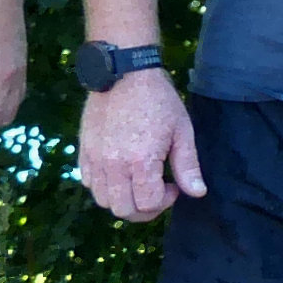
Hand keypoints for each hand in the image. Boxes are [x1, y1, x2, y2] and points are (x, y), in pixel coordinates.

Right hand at [80, 68, 203, 220]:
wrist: (125, 71)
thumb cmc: (158, 100)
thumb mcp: (181, 131)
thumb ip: (187, 166)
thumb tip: (198, 193)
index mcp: (140, 161)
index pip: (147, 204)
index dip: (164, 202)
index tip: (173, 185)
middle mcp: (113, 164)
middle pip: (122, 210)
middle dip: (144, 209)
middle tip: (157, 191)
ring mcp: (95, 158)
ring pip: (103, 200)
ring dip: (123, 199)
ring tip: (138, 182)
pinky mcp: (84, 150)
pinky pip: (89, 182)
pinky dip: (104, 186)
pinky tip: (120, 172)